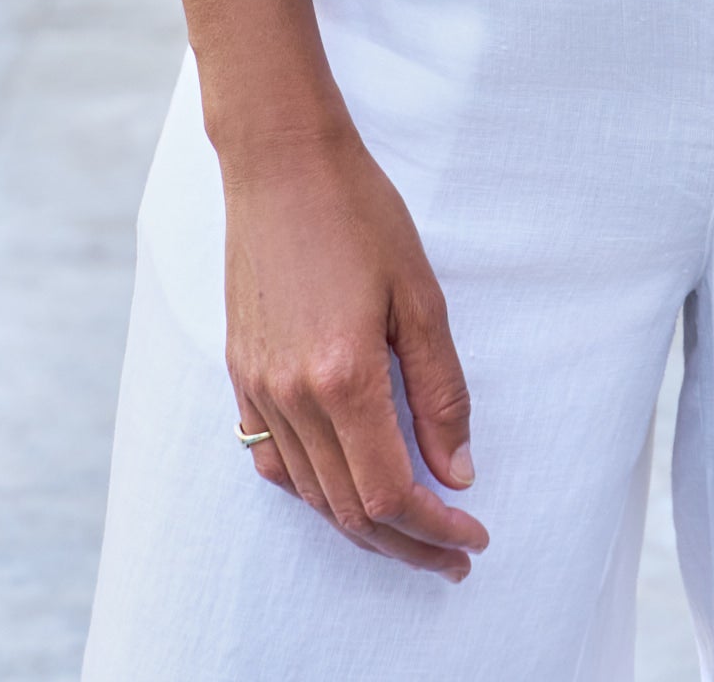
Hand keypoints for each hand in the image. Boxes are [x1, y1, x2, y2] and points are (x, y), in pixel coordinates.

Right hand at [222, 115, 488, 579]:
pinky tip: (345, 482)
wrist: (281, 161)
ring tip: (412, 527)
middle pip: (350, 509)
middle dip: (407, 542)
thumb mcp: (419, 296)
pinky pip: (272, 460)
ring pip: (310, 494)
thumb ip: (440, 391)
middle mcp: (292, 396)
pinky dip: (313, 489)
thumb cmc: (359, 212)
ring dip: (363, 523)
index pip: (390, 492)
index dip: (434, 527)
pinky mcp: (240, 373)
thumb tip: (457, 471)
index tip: (473, 535)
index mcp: (342, 378)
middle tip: (454, 552)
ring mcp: (257, 388)